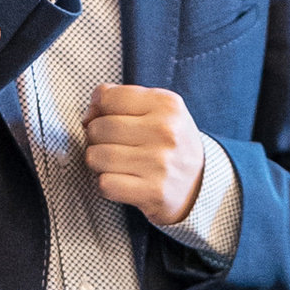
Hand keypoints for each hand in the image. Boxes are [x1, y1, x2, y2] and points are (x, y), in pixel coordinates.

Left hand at [83, 82, 207, 229]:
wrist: (201, 184)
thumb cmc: (169, 143)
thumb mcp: (157, 110)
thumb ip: (121, 100)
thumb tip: (88, 115)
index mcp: (166, 104)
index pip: (108, 97)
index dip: (98, 109)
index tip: (106, 118)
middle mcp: (165, 131)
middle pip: (99, 128)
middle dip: (96, 138)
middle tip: (111, 145)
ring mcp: (160, 163)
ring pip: (96, 156)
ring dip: (98, 162)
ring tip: (115, 163)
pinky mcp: (154, 191)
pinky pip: (105, 183)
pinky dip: (106, 183)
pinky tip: (122, 181)